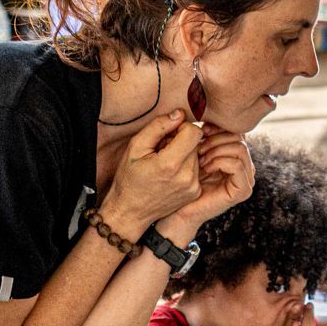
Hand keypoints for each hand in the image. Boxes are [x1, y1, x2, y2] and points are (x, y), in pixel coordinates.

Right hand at [102, 111, 202, 239]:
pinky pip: (197, 170)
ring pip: (197, 156)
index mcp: (170, 164)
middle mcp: (187, 177)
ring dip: (184, 154)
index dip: (181, 127)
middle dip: (181, 141)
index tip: (168, 133)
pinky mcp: (195, 193)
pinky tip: (170, 174)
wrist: (130, 211)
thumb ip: (158, 127)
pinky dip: (186, 167)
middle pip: (196, 143)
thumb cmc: (129, 178)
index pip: (194, 131)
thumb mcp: (135, 146)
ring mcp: (193, 187)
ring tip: (165, 163)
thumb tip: (179, 114)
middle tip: (162, 150)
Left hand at [161, 127, 254, 240]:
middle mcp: (244, 166)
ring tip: (200, 160)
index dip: (218, 127)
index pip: (236, 131)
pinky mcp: (243, 190)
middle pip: (239, 137)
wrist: (177, 210)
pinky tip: (205, 168)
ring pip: (240, 148)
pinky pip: (237, 164)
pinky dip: (219, 161)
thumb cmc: (180, 180)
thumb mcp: (193, 151)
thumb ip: (205, 136)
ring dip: (216, 150)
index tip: (201, 131)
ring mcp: (246, 179)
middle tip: (198, 149)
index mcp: (235, 156)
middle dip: (216, 139)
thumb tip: (209, 117)